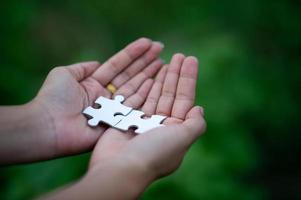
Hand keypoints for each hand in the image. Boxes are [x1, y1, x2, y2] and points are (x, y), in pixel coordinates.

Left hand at [33, 38, 163, 156]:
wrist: (49, 127)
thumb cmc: (53, 99)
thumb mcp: (64, 74)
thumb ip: (83, 68)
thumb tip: (98, 63)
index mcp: (94, 83)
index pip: (118, 65)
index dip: (133, 54)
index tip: (148, 43)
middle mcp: (106, 95)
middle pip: (130, 75)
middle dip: (145, 62)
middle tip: (161, 49)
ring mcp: (114, 109)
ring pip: (135, 88)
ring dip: (149, 75)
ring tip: (163, 63)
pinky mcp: (118, 122)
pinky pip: (134, 106)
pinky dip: (146, 95)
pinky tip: (157, 83)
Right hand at [89, 54, 205, 181]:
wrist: (120, 167)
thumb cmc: (154, 153)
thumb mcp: (183, 139)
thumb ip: (195, 124)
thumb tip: (199, 108)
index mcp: (176, 131)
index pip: (185, 100)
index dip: (188, 79)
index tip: (191, 60)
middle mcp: (161, 126)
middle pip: (171, 94)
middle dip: (176, 75)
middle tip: (180, 55)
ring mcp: (143, 122)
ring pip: (155, 95)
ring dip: (161, 78)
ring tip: (167, 59)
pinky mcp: (127, 119)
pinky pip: (138, 99)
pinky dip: (144, 86)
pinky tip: (150, 74)